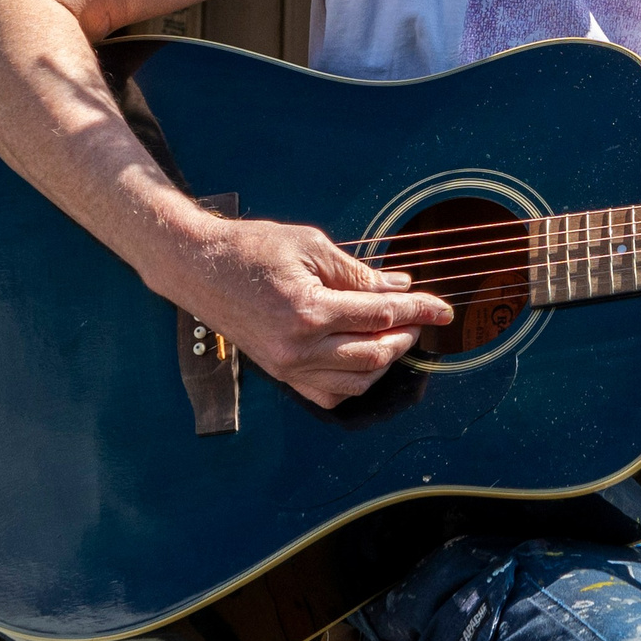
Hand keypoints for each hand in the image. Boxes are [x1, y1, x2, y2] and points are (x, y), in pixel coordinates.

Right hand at [156, 211, 453, 409]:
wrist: (197, 267)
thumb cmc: (250, 249)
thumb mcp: (311, 247)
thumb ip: (358, 273)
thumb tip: (399, 288)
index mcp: (308, 311)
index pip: (380, 316)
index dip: (419, 311)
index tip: (443, 309)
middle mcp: (298, 347)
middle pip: (375, 354)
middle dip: (406, 335)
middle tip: (418, 317)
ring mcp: (288, 367)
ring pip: (357, 381)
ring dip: (385, 360)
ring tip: (394, 333)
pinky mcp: (281, 374)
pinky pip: (330, 394)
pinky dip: (356, 381)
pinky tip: (364, 357)